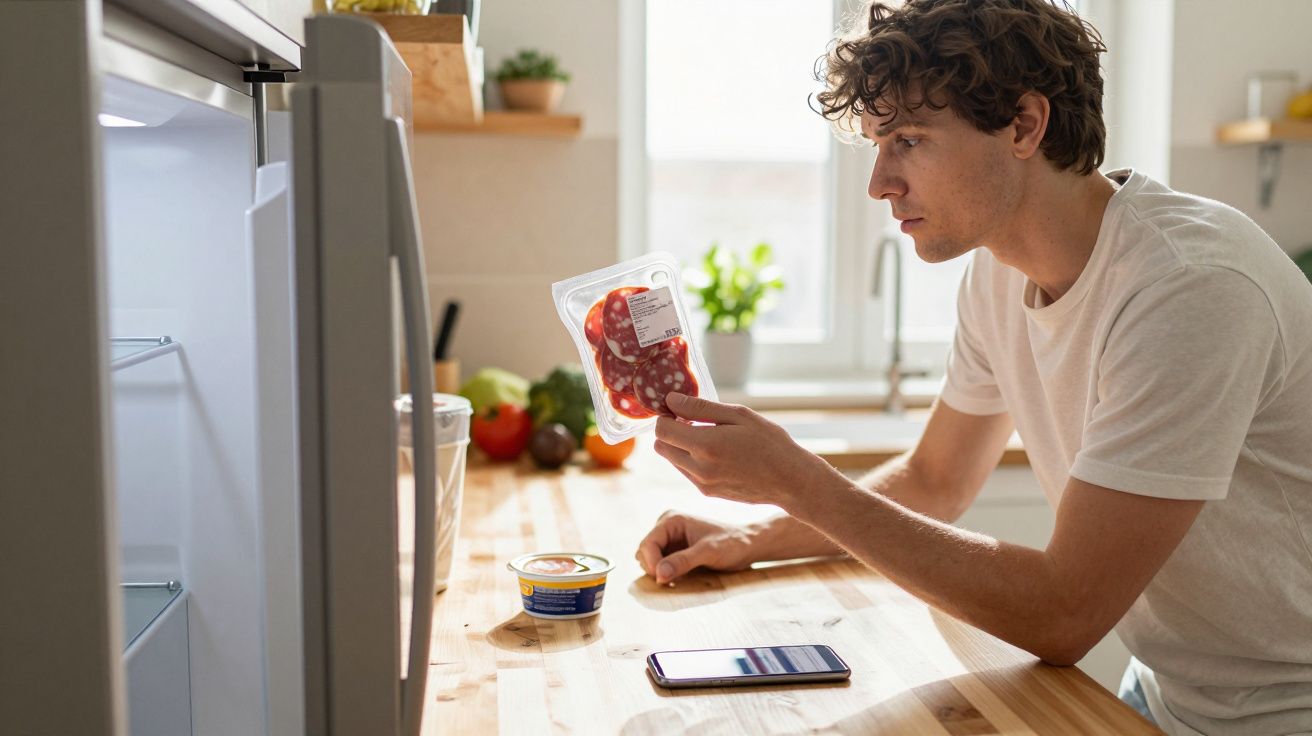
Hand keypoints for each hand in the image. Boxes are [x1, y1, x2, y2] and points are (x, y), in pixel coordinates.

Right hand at [635, 510, 758, 583]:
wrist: (748, 545)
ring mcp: (671, 539)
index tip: (662, 580)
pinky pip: (660, 563)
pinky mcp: (676, 550)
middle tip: (670, 582)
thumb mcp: (708, 552)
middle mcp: (668, 527)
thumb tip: (659, 574)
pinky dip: (665, 573)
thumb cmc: (732, 544)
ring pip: (650, 559)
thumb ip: (683, 561)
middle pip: (645, 551)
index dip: (651, 563)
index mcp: (672, 520)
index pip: (647, 543)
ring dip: (658, 572)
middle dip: (654, 568)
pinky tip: (678, 579)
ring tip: (676, 580)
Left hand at [653, 392, 841, 509]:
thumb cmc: (769, 442)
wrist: (791, 480)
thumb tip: (670, 400)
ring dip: (681, 446)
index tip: (681, 409)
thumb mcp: (738, 415)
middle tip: (693, 421)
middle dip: (670, 431)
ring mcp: (702, 484)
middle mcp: (699, 468)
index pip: (661, 429)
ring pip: (672, 460)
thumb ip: (700, 408)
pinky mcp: (708, 493)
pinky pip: (687, 472)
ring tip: (709, 437)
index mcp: (705, 445)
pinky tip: (717, 453)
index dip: (667, 415)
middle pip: (661, 446)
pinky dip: (692, 460)